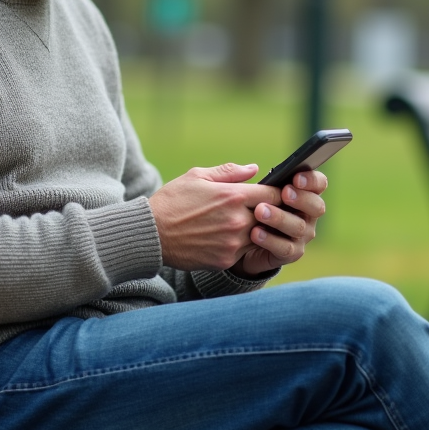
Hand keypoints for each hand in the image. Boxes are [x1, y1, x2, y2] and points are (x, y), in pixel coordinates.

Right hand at [148, 163, 280, 271]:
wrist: (151, 234)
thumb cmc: (173, 201)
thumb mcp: (197, 177)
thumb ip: (229, 172)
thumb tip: (254, 169)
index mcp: (233, 196)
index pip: (274, 195)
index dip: (277, 193)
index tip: (275, 194)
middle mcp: (237, 221)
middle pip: (271, 217)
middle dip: (269, 213)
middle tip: (262, 210)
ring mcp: (233, 243)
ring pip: (260, 236)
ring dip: (256, 230)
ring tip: (241, 223)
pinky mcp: (225, 260)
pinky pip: (244, 252)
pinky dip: (241, 245)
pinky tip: (227, 237)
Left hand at [232, 169, 327, 276]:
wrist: (238, 242)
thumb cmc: (245, 208)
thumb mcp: (242, 191)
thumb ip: (244, 178)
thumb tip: (252, 168)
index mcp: (303, 193)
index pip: (318, 183)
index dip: (311, 180)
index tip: (295, 178)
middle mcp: (308, 214)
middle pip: (316, 206)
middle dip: (301, 199)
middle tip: (284, 193)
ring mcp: (302, 235)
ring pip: (299, 227)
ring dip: (280, 218)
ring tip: (260, 212)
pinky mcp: (291, 252)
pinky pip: (286, 248)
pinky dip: (271, 240)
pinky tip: (255, 233)